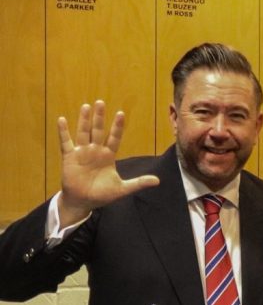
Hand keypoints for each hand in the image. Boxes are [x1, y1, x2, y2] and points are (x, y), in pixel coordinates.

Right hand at [56, 101, 158, 226]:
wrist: (84, 201)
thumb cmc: (102, 194)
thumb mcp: (122, 188)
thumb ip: (139, 183)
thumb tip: (158, 181)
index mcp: (108, 156)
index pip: (114, 138)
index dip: (117, 127)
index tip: (121, 113)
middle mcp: (95, 150)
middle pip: (98, 131)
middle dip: (99, 117)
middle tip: (101, 102)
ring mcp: (82, 152)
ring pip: (83, 132)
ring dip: (84, 120)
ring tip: (86, 106)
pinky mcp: (69, 157)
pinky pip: (66, 142)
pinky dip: (64, 132)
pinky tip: (62, 120)